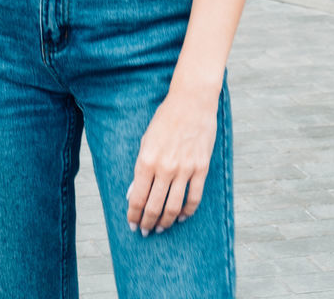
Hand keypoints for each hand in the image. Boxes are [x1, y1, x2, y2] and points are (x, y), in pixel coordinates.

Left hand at [126, 86, 217, 234]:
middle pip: (154, 207)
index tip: (132, 224)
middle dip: (147, 223)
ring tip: (161, 228)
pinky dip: (187, 211)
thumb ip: (141, 168)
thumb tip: (134, 192)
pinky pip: (194, 198)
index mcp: (147, 160)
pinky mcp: (201, 168)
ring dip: (165, 222)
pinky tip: (181, 216)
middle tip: (145, 231)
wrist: (192, 102)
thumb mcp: (146, 140)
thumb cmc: (166, 118)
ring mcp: (184, 169)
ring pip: (173, 207)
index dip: (133, 214)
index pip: (137, 197)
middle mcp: (165, 168)